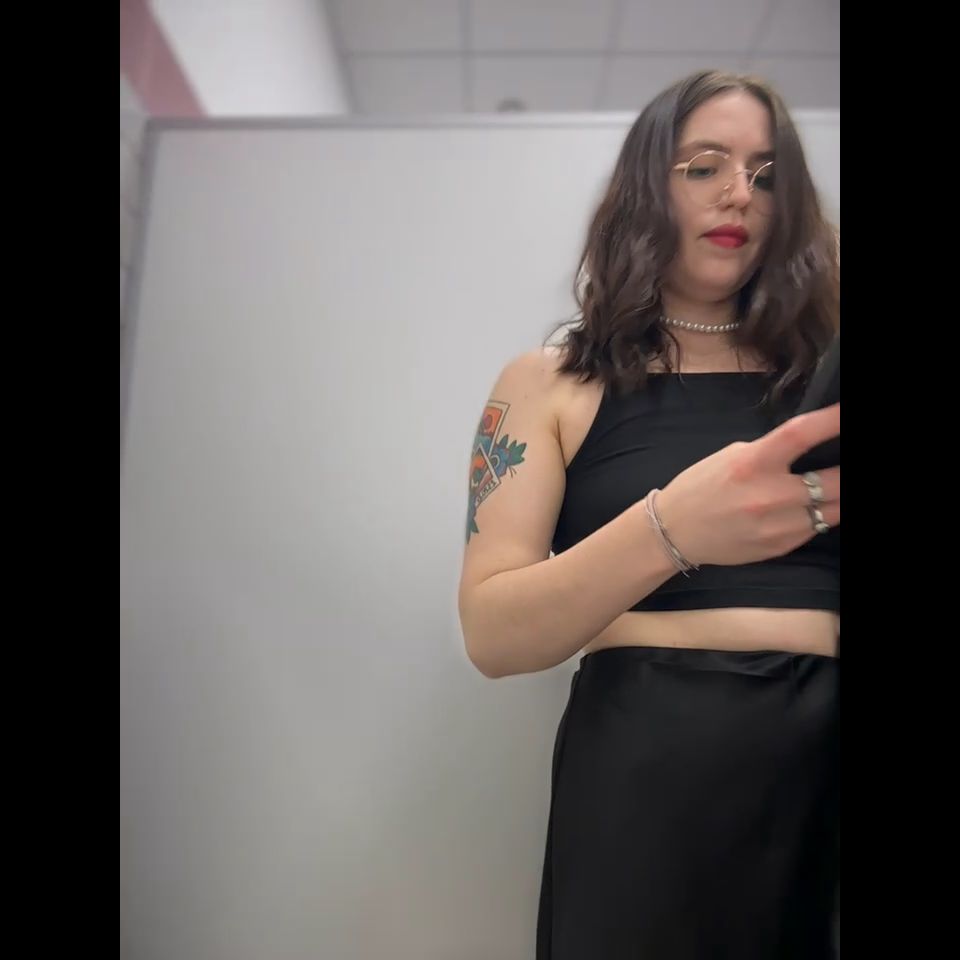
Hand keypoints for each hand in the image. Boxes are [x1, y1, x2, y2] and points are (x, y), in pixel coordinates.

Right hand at [655, 403, 839, 566]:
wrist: (675, 532)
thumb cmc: (700, 487)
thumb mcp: (730, 457)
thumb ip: (769, 452)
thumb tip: (805, 448)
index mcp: (753, 463)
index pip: (802, 434)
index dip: (833, 421)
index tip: (846, 413)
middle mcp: (769, 495)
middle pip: (835, 481)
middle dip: (847, 470)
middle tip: (847, 460)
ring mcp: (778, 526)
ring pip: (834, 510)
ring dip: (838, 495)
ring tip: (833, 485)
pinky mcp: (781, 547)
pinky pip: (816, 528)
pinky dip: (820, 515)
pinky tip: (812, 507)